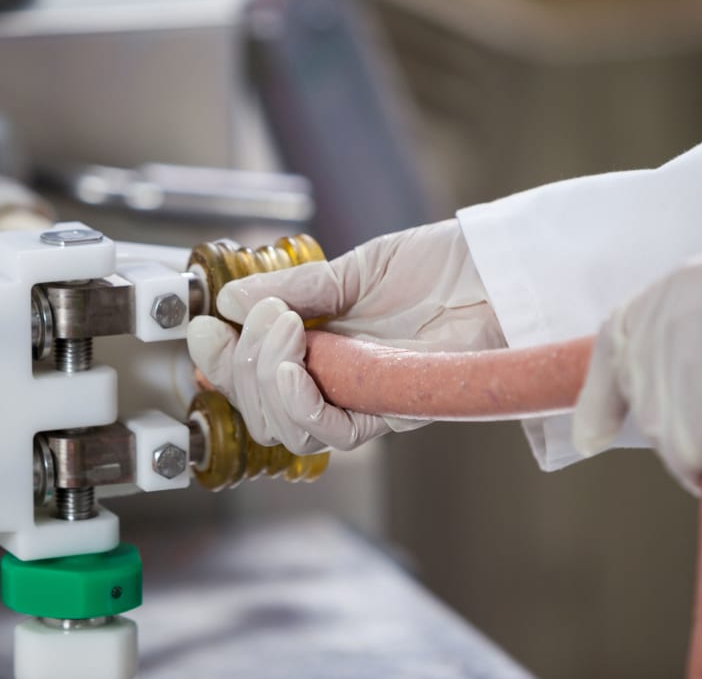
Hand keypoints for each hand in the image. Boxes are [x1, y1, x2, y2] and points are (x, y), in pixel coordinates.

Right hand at [187, 219, 505, 453]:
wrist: (499, 270)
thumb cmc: (440, 266)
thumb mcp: (355, 267)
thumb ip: (297, 289)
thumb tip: (229, 303)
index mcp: (322, 344)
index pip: (255, 375)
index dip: (221, 363)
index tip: (202, 331)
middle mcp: (336, 378)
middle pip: (263, 408)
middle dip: (241, 366)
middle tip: (263, 318)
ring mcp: (363, 397)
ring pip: (288, 429)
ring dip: (265, 382)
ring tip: (283, 332)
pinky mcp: (394, 410)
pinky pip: (336, 434)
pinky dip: (301, 407)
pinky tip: (294, 369)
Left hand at [572, 257, 701, 493]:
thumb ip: (697, 326)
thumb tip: (690, 368)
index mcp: (667, 295)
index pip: (612, 347)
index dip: (603, 396)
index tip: (591, 434)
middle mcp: (650, 342)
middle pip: (648, 400)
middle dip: (681, 414)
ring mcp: (660, 395)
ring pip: (674, 438)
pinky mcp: (683, 440)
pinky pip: (699, 466)